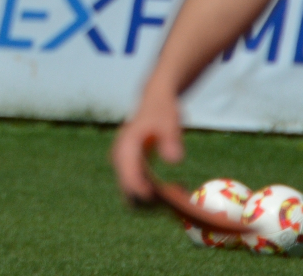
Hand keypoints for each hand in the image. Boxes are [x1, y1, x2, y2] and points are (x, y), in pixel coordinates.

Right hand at [110, 85, 184, 203]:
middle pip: (129, 191)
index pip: (127, 177)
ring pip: (134, 195)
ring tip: (181, 189)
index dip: (141, 193)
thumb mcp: (169, 121)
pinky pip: (140, 190)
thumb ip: (171, 140)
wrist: (155, 100)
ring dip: (155, 201)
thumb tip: (174, 161)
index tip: (160, 201)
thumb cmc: (162, 109)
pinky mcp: (132, 169)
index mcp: (125, 147)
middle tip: (176, 198)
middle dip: (150, 202)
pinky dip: (157, 195)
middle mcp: (120, 159)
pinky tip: (178, 186)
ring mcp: (125, 165)